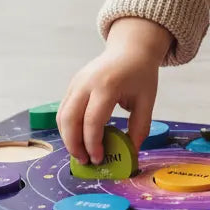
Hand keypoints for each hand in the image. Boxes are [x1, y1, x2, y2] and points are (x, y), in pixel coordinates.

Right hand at [56, 18, 171, 164]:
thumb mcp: (147, 100)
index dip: (92, 144)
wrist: (131, 48)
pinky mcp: (73, 84)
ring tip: (81, 153)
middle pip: (69, 119)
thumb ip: (140, 126)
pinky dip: (68, 127)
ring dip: (67, 138)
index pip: (92, 120)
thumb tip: (131, 152)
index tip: (99, 159)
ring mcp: (77, 82)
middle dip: (74, 145)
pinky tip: (79, 138)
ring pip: (62, 115)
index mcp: (107, 85)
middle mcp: (87, 83)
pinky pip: (64, 109)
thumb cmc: (141, 73)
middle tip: (85, 161)